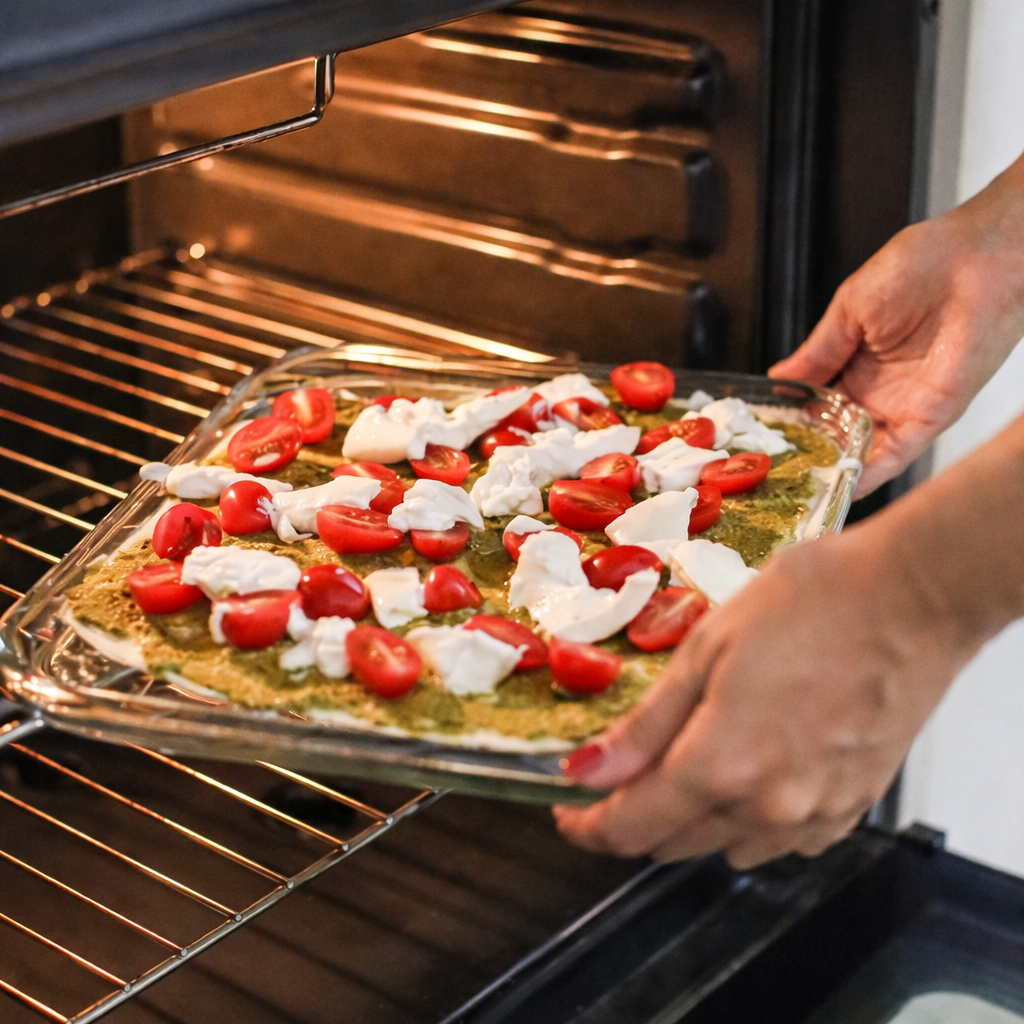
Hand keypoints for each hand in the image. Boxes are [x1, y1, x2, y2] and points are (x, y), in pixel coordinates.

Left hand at [553, 523, 973, 868]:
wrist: (913, 596)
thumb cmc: (811, 604)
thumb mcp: (707, 649)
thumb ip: (647, 725)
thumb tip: (587, 771)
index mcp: (722, 766)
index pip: (632, 827)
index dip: (588, 825)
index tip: (567, 810)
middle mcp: (769, 807)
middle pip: (674, 843)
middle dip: (633, 817)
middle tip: (617, 773)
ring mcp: (817, 814)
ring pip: (726, 847)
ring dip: (689, 821)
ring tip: (682, 765)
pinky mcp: (852, 805)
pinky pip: (782, 840)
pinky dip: (748, 820)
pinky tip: (747, 776)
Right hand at [770, 156, 1023, 496]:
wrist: (977, 262)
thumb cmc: (923, 265)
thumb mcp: (849, 309)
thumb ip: (815, 352)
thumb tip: (777, 377)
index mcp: (854, 362)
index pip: (814, 403)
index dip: (790, 421)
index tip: (761, 438)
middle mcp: (877, 391)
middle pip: (833, 433)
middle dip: (806, 453)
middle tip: (771, 471)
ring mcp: (902, 408)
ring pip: (859, 451)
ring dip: (831, 469)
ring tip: (796, 488)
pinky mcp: (929, 419)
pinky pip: (895, 456)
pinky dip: (868, 476)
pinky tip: (840, 488)